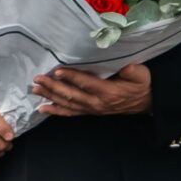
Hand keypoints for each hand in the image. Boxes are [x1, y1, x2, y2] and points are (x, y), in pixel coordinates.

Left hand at [34, 64, 152, 119]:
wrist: (146, 102)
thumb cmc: (141, 85)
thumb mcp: (141, 75)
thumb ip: (133, 71)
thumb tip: (126, 67)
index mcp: (108, 92)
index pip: (86, 84)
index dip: (72, 77)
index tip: (57, 71)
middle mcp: (97, 103)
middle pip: (71, 95)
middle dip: (52, 87)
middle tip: (37, 79)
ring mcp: (92, 109)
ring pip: (67, 104)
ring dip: (50, 97)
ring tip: (34, 90)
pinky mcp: (90, 111)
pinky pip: (70, 112)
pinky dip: (56, 110)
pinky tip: (42, 108)